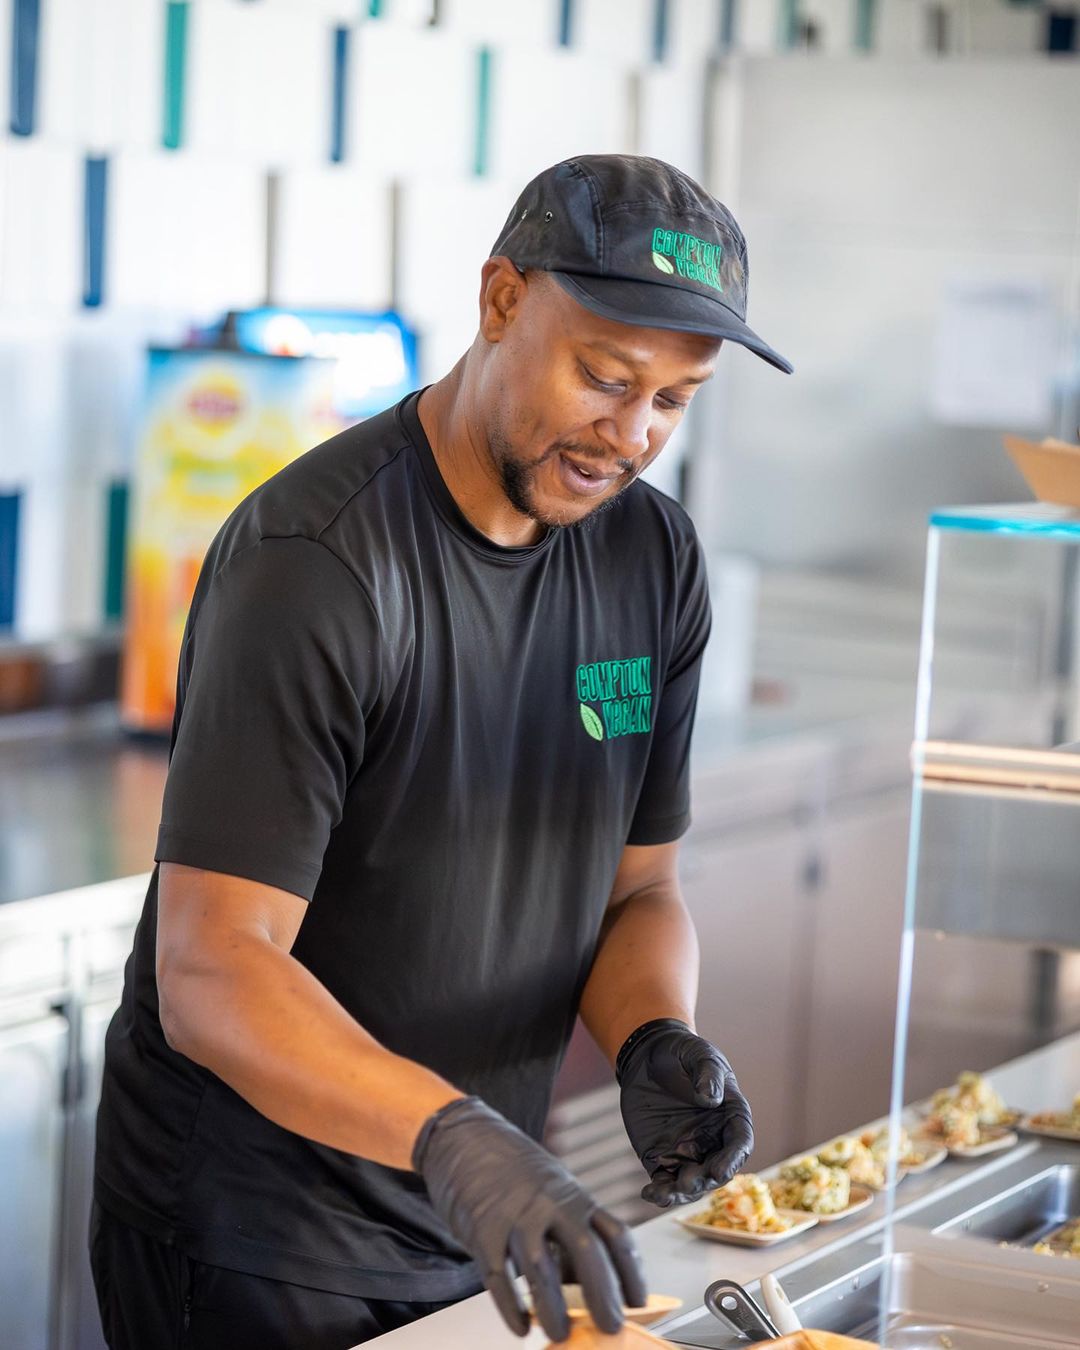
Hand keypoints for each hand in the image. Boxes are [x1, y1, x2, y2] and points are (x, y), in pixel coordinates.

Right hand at [413, 1096, 645, 1341]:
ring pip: (541, 1269)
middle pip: (586, 1251)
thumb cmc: (513, 1168)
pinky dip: (511, 1307)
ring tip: (561, 1334)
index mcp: (574, 1195)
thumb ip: (569, 1231)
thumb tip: (586, 1287)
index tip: (639, 1301)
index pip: (615, 1235)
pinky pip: (498, 1276)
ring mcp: (515, 1215)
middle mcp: (549, 1203)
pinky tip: (520, 1326)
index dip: (632, 1272)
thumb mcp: (553, 1190)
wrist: (465, 1136)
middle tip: (610, 1327)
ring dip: (555, 1309)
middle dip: (602, 1294)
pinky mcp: (482, 1229)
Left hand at [616, 1018, 753, 1206]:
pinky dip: (660, 1192)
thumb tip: (710, 1098)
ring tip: (663, 1194)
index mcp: (731, 1116)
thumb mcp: (699, 1054)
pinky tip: (648, 1193)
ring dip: (681, 1193)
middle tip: (687, 1183)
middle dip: (704, 1181)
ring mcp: (689, 1151)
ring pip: (692, 1183)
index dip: (732, 1159)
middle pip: (717, 1170)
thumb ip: (708, 1074)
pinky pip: (665, 1180)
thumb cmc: (682, 1052)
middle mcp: (713, 1140)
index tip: (720, 1171)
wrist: (649, 1055)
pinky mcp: (663, 1157)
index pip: (739, 1143)